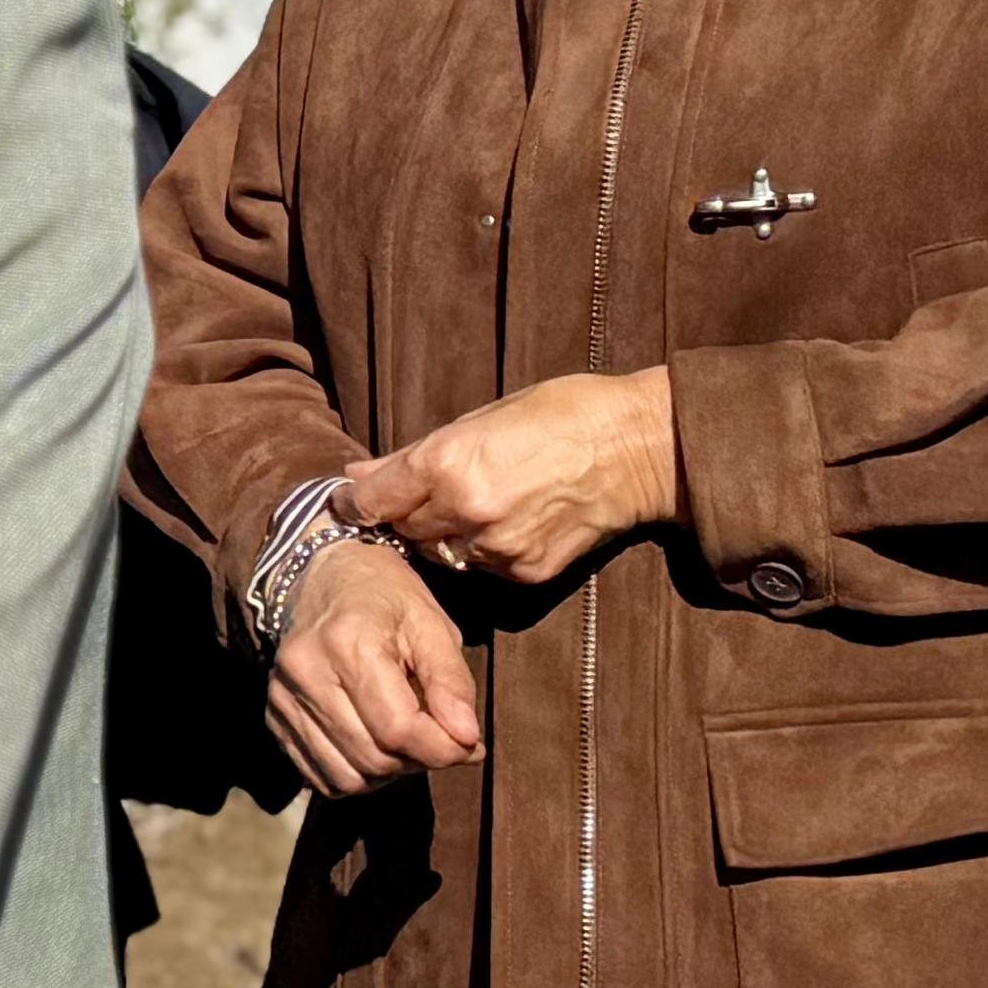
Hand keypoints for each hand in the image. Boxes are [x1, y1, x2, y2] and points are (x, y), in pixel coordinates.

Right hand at [269, 539, 487, 797]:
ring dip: (388, 773)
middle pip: (373, 757)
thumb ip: (452, 683)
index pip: (398, 729)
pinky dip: (356, 775)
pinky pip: (320, 776)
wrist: (318, 574)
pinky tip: (374, 746)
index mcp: (349, 643)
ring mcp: (283, 698)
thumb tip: (466, 740)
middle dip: (420, 761)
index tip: (468, 744)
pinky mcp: (274, 717)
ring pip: (346, 777)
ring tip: (406, 742)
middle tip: (441, 739)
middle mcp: (306, 674)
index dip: (443, 749)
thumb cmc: (384, 595)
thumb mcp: (432, 624)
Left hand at [340, 369, 676, 589]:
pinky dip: (482, 550)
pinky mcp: (526, 572)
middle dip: (405, 516)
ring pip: (442, 553)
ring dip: (443, 536)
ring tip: (473, 505)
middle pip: (405, 530)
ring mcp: (497, 546)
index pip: (373, 502)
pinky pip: (482, 567)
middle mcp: (467, 510)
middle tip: (421, 497)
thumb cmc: (561, 415)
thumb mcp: (480, 418)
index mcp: (448, 463)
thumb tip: (359, 476)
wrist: (637, 447)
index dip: (356, 503)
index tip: (350, 502)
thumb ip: (415, 455)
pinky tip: (508, 522)